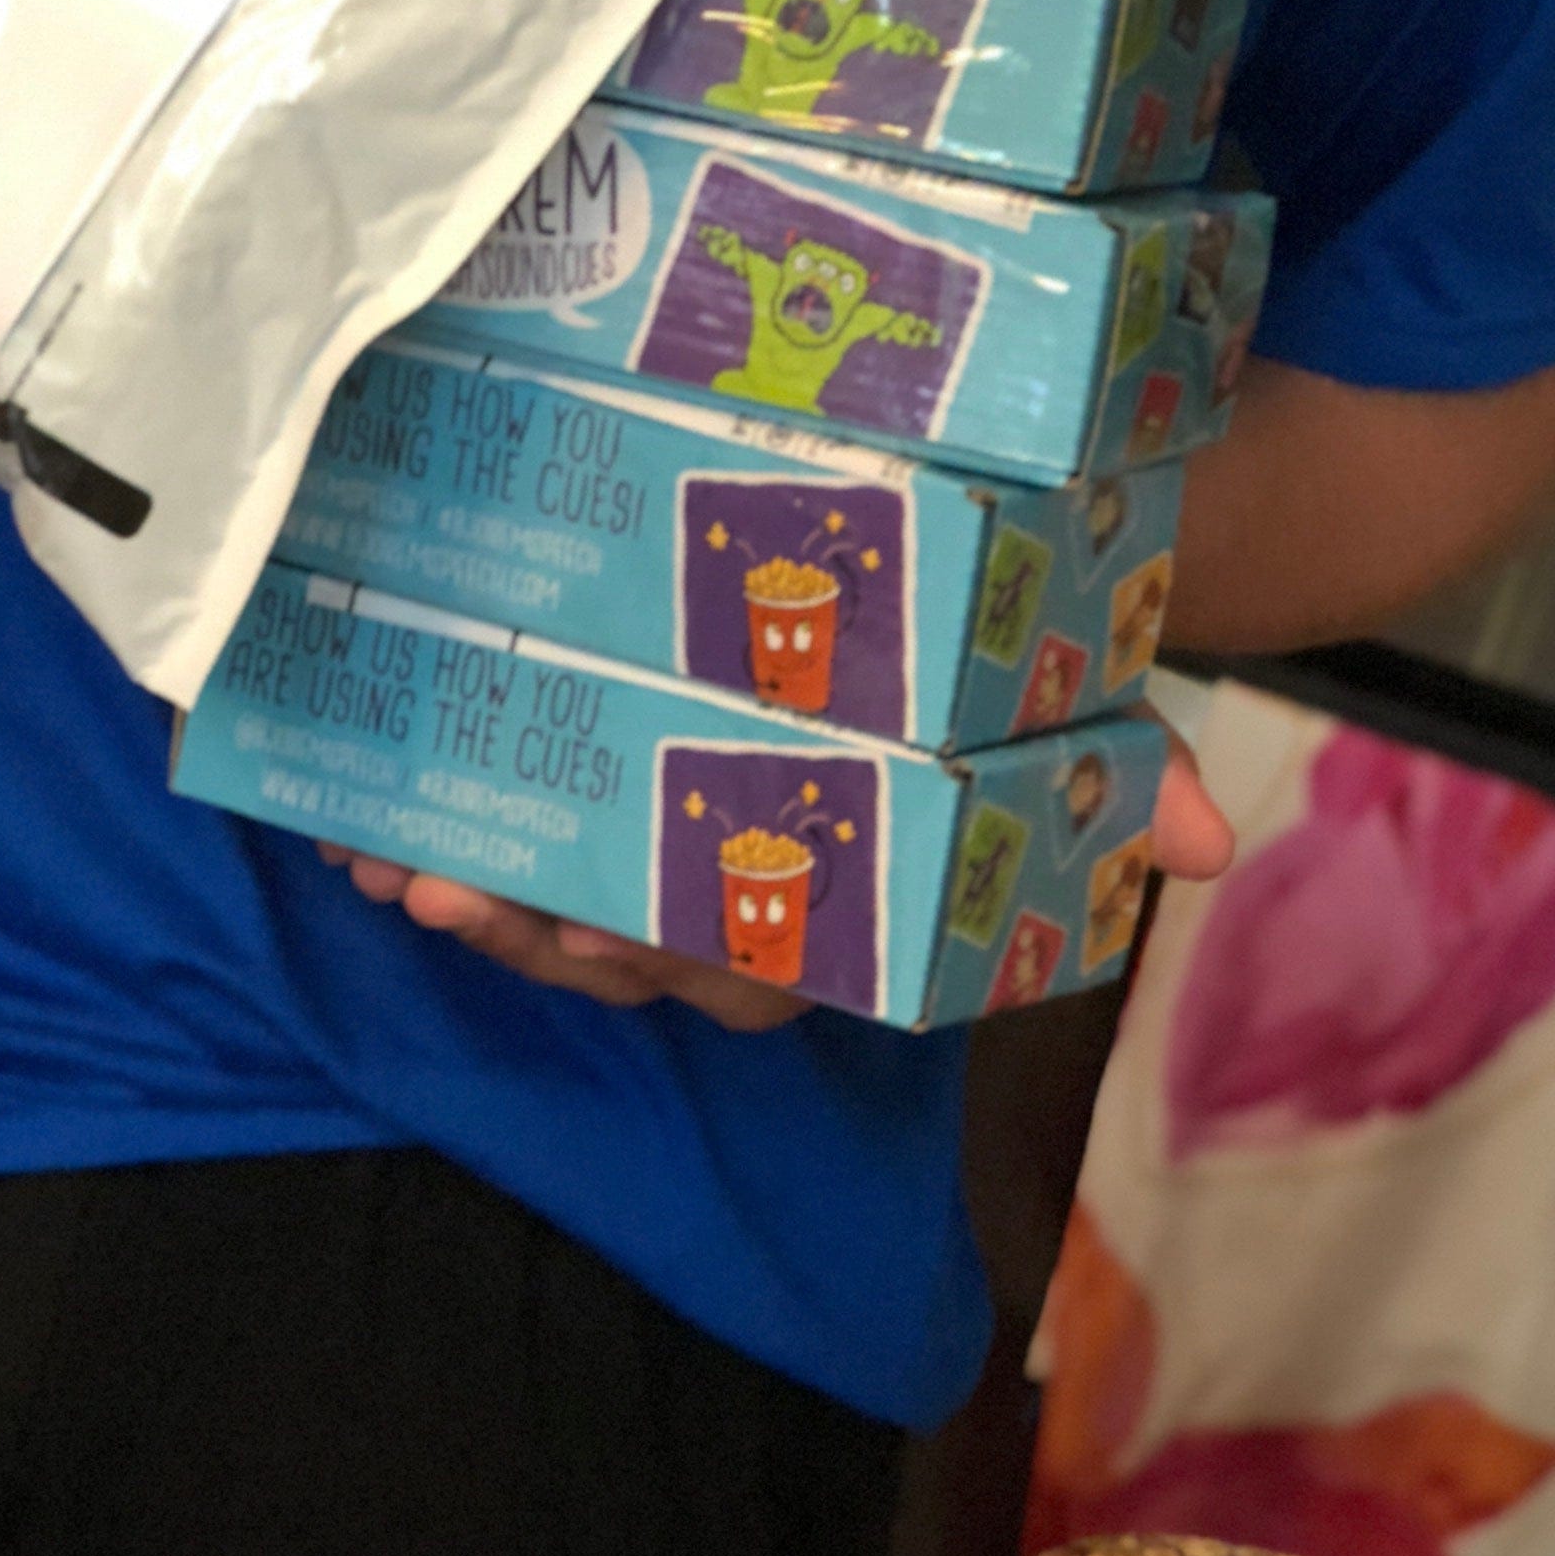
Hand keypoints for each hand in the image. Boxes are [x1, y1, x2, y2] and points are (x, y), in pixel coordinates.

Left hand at [316, 737, 1232, 1020]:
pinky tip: (338, 812)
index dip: (671, 958)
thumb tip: (1216, 838)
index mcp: (836, 886)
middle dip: (540, 929)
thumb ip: (1118, 762)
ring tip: (393, 863)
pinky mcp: (561, 801)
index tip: (595, 924)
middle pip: (631, 951)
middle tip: (461, 889)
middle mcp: (732, 892)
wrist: (939, 593)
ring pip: (545, 914)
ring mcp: (635, 854)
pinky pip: (482, 852)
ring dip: (464, 898)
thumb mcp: (1046, 696)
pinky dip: (402, 838)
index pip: (759, 962)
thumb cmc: (978, 665)